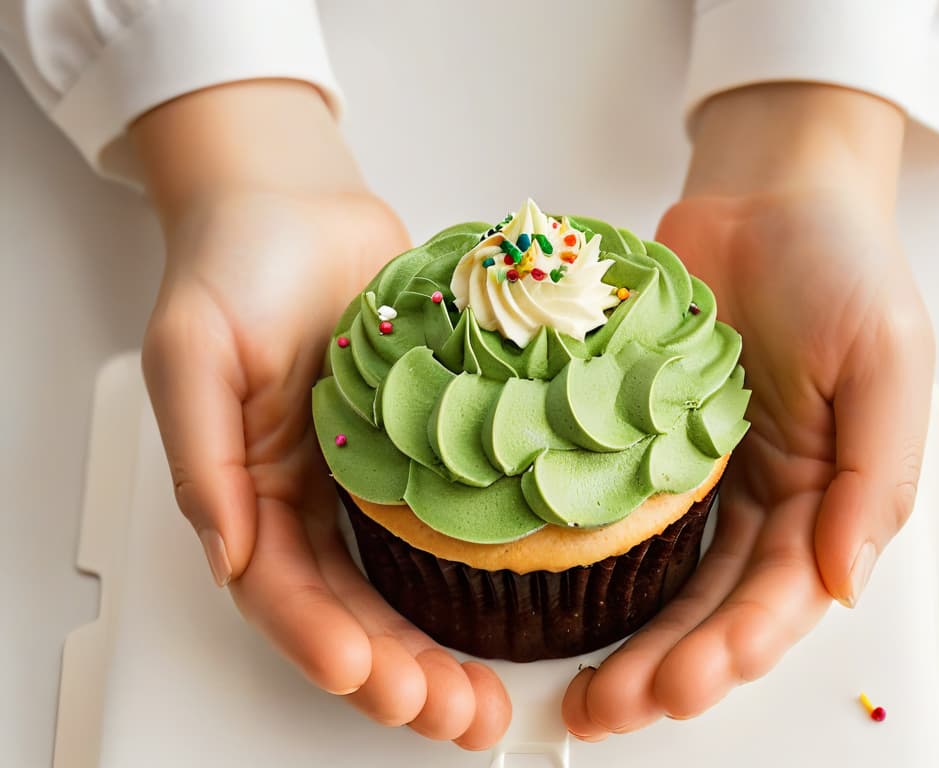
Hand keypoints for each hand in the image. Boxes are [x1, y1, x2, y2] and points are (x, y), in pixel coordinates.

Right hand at [131, 80, 510, 748]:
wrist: (297, 203)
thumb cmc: (232, 265)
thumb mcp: (192, 354)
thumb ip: (203, 455)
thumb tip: (227, 550)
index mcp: (258, 489)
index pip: (287, 590)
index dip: (323, 640)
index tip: (368, 676)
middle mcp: (324, 494)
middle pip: (360, 607)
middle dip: (402, 672)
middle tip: (457, 713)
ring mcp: (383, 469)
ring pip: (418, 578)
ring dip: (452, 640)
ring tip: (495, 690)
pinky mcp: (436, 432)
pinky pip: (463, 506)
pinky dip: (491, 559)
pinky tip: (535, 588)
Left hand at [564, 84, 934, 737]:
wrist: (764, 192)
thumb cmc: (840, 264)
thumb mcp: (887, 364)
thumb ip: (875, 476)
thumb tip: (840, 580)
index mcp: (819, 491)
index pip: (778, 594)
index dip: (733, 647)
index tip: (680, 685)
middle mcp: (751, 492)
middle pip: (709, 601)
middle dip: (666, 666)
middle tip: (608, 710)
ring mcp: (687, 465)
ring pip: (654, 570)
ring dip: (619, 632)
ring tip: (575, 687)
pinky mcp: (631, 428)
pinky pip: (607, 498)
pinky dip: (581, 550)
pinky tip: (543, 590)